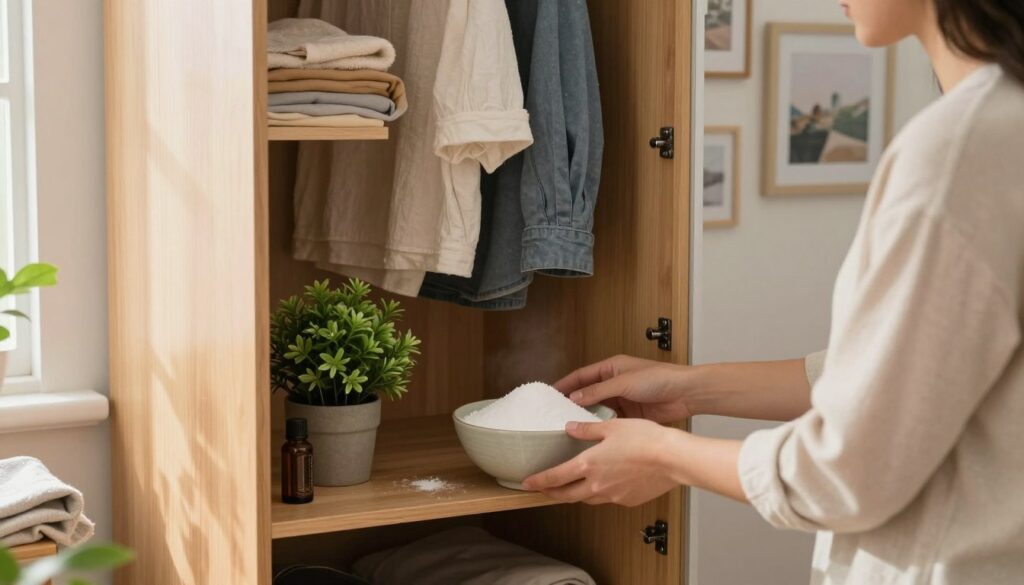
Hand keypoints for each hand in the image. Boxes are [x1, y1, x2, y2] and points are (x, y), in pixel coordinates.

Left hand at [520, 419, 683, 505]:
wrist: (672, 459)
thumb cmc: (644, 439)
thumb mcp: (612, 427)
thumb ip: (587, 429)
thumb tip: (570, 428)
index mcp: (588, 465)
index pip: (555, 477)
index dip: (539, 481)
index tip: (527, 484)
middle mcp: (597, 485)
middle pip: (567, 495)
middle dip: (552, 494)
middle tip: (542, 491)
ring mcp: (613, 495)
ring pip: (587, 499)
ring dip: (576, 494)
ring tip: (572, 488)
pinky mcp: (628, 501)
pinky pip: (608, 499)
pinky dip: (601, 493)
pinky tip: (606, 484)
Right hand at [555, 355, 695, 423]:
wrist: (686, 394)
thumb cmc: (659, 379)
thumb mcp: (623, 382)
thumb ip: (598, 391)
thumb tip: (575, 397)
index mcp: (612, 367)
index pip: (582, 375)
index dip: (566, 384)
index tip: (550, 394)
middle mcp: (615, 383)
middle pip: (588, 393)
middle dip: (574, 403)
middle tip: (556, 415)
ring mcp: (623, 399)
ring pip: (599, 409)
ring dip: (588, 417)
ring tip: (570, 428)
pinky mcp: (631, 415)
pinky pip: (611, 420)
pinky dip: (602, 426)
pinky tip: (592, 435)